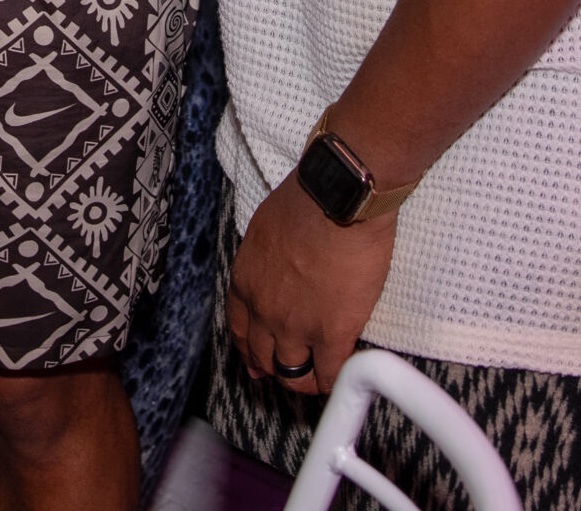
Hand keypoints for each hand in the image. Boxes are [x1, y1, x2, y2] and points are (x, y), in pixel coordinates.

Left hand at [227, 177, 396, 396]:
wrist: (337, 199)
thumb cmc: (307, 200)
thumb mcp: (265, 229)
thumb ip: (266, 259)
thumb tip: (279, 268)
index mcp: (246, 281)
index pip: (239, 327)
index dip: (249, 346)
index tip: (257, 356)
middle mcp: (263, 309)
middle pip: (261, 356)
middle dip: (274, 367)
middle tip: (289, 371)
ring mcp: (296, 326)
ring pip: (292, 374)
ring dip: (304, 380)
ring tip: (317, 377)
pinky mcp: (332, 333)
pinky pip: (330, 376)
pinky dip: (334, 381)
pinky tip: (342, 375)